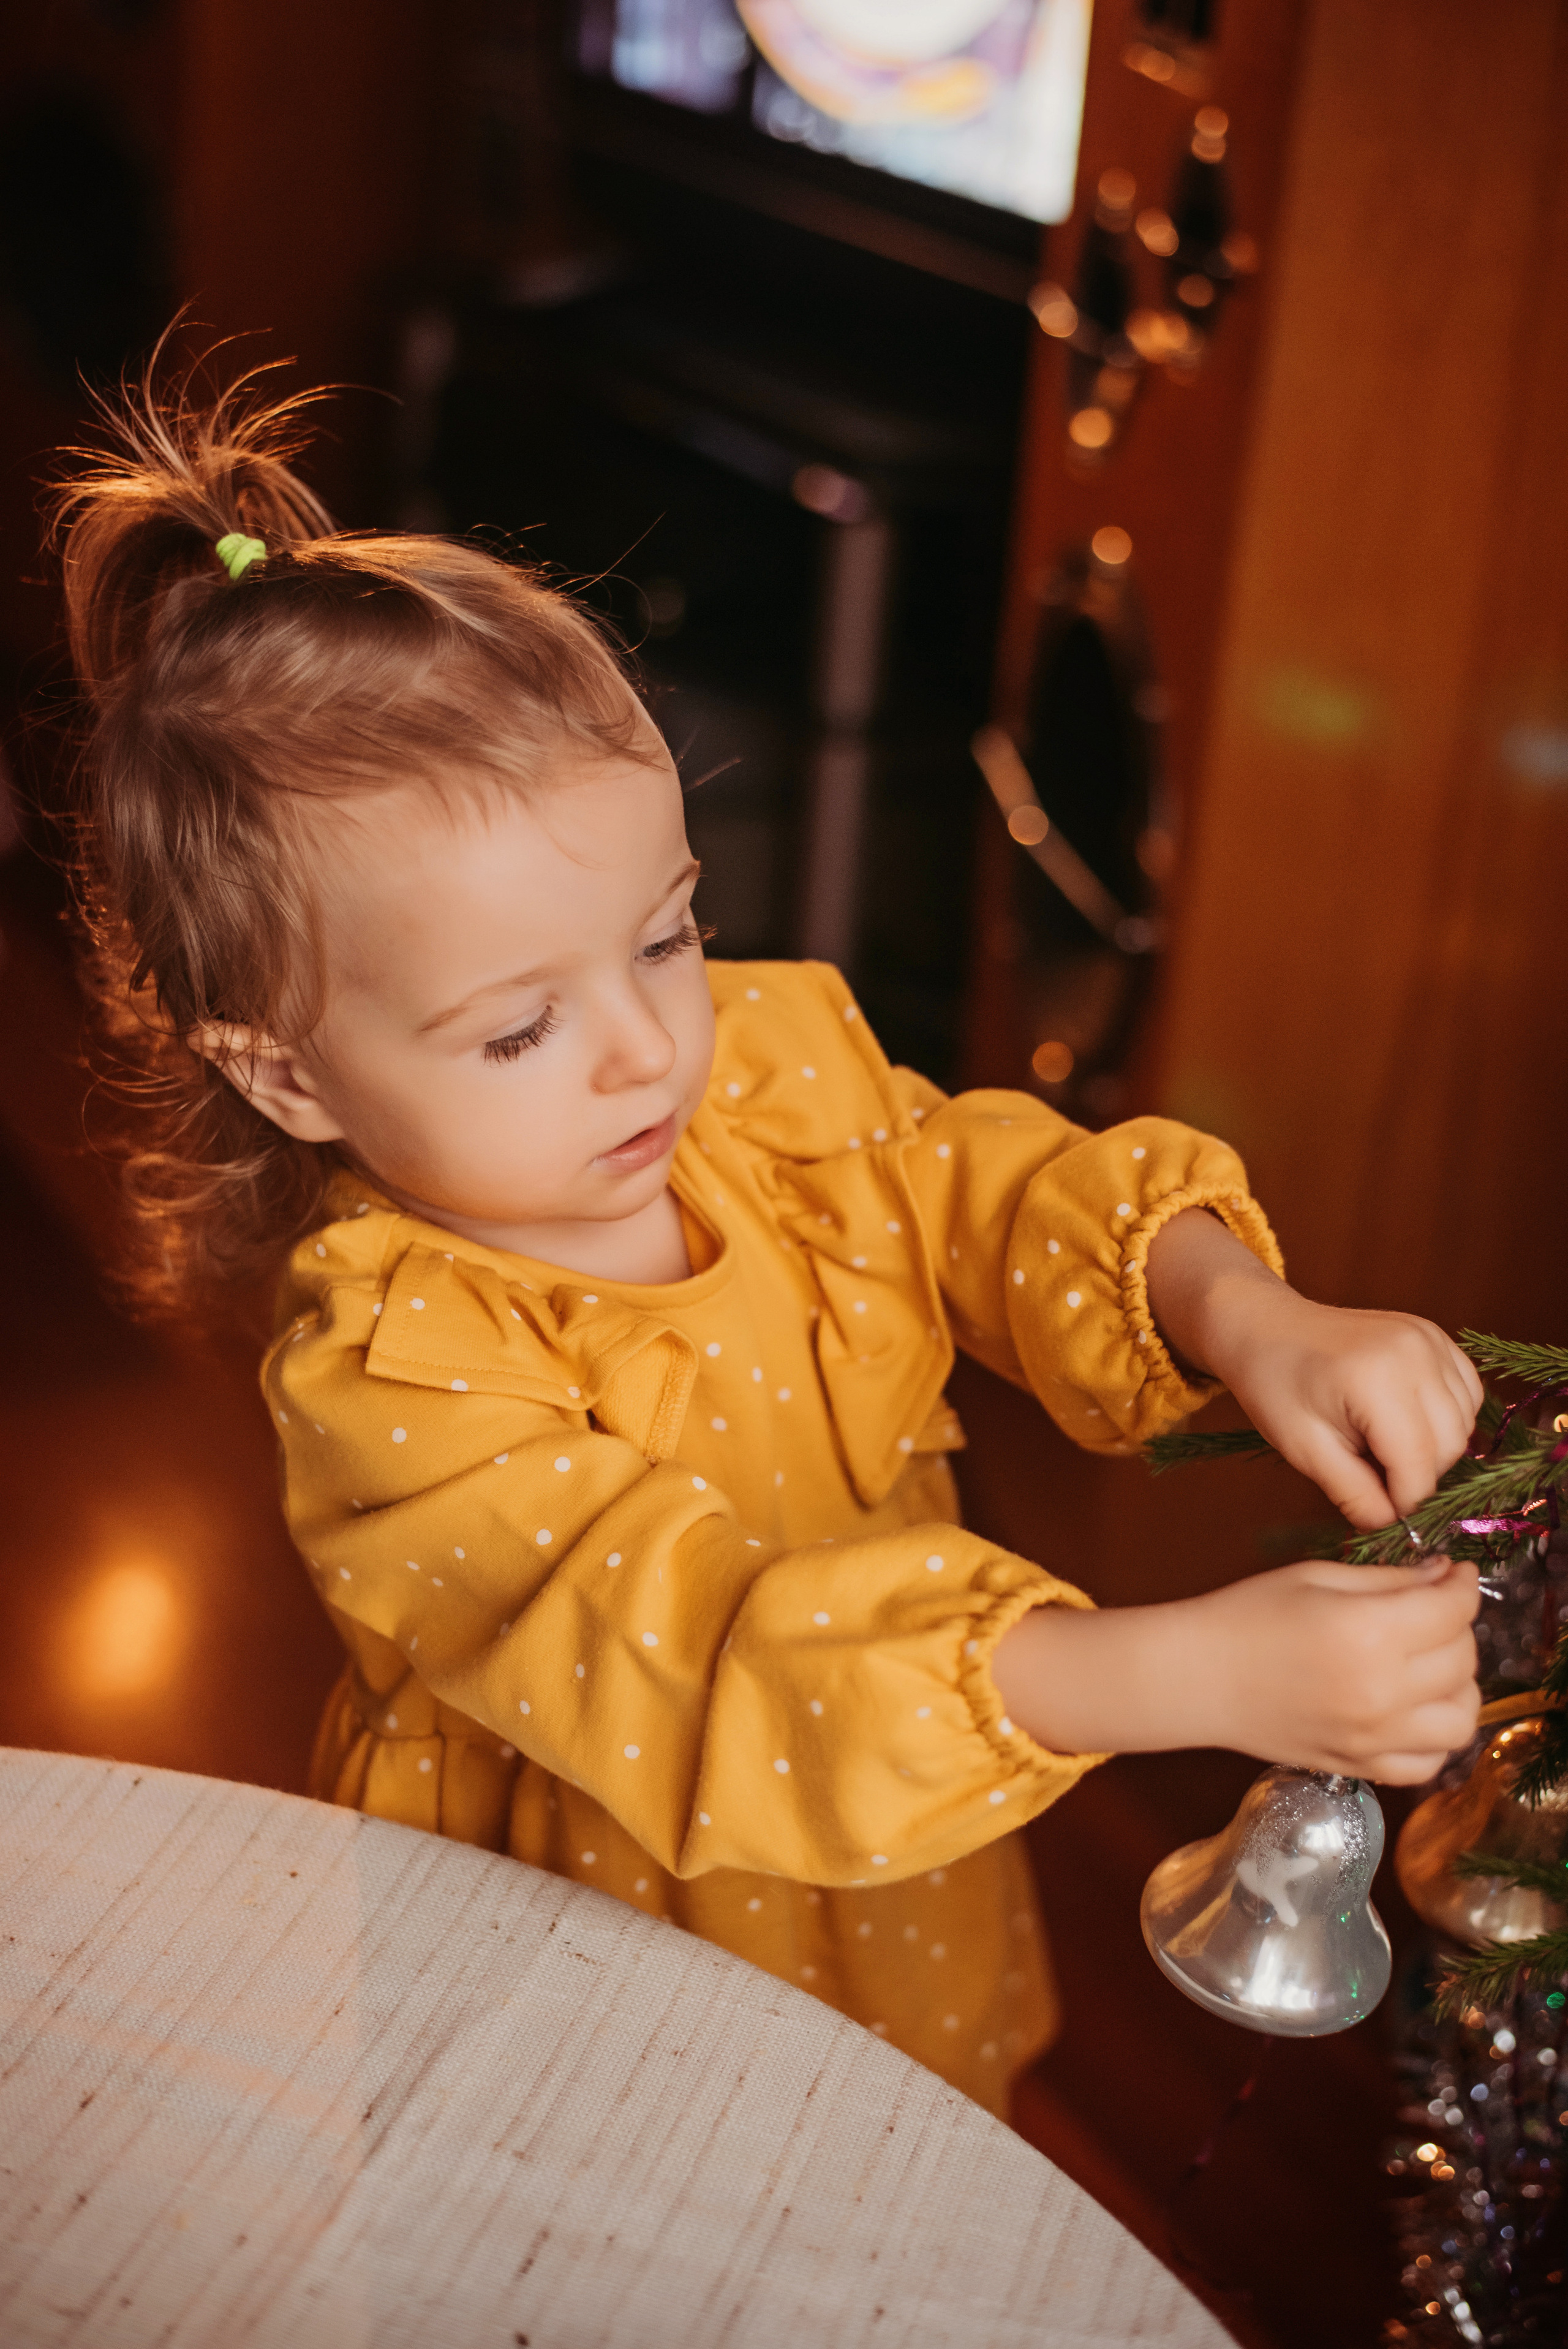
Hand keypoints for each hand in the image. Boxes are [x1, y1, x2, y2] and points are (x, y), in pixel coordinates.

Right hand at [991, 1554, 1480, 1782]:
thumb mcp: (1317, 1578)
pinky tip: (1412, 1709)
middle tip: (1429, 1611)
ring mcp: (1374, 1738)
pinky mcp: (1362, 1766)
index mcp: (1368, 1632)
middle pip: (1463, 1659)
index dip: (1463, 1585)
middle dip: (1456, 1626)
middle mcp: (1381, 1692)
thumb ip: (1390, 1580)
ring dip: (1456, 1685)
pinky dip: (1435, 1736)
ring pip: (1462, 1717)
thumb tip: (1445, 1579)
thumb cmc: (1246, 1616)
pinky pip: (1431, 1762)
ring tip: (1428, 1664)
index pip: (1454, 1609)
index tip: (1455, 1575)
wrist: (1197, 1678)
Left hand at [1145, 1210, 1482, 1526]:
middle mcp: (1414, 1352)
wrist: (1266, 1326)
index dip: (1405, 1503)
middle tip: (1374, 1479)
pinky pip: (1466, 1394)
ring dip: (1433, 1450)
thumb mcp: (1305, 1449)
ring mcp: (1429, 1339)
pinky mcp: (1435, 1336)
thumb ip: (1354, 1494)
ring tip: (1381, 1446)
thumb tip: (1393, 1527)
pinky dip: (1446, 1419)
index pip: (1419, 1465)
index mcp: (1376, 1379)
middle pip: (1450, 1446)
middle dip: (1418, 1477)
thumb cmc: (1275, 1385)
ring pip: (1463, 1423)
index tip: (1383, 1516)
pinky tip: (1405, 1423)